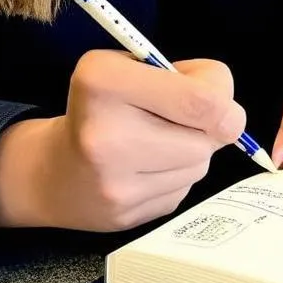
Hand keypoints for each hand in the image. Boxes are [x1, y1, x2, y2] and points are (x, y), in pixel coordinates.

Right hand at [0, 51, 245, 232]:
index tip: (218, 99)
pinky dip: (178, 176)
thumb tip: (230, 111)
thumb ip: (189, 78)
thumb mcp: (135, 66)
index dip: (224, 99)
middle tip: (188, 118)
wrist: (53, 173)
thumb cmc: (108, 106)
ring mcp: (114, 183)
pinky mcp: (126, 216)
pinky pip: (184, 190)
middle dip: (210, 125)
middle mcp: (103, 135)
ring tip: (160, 142)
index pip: (200, 99)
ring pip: (199, 165)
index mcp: (103, 82)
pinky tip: (148, 169)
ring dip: (194, 151)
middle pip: (206, 137)